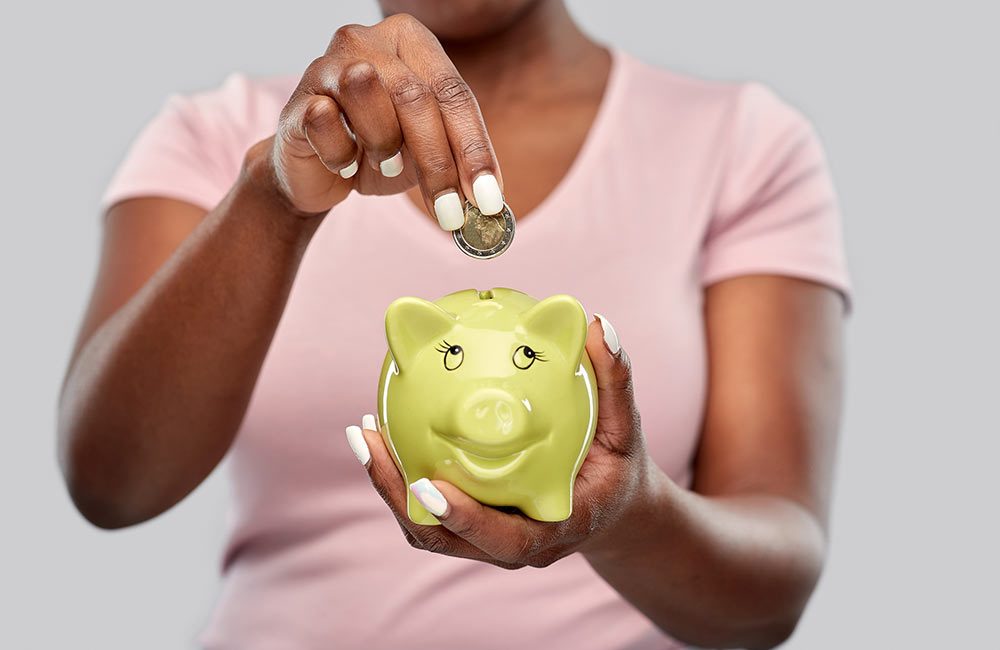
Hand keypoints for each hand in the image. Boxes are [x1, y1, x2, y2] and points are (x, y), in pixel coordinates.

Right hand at [258, 13, 503, 222]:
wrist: (316, 173)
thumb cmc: (377, 153)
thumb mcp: (425, 154)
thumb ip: (455, 162)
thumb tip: (489, 200)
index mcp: (410, 42)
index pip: (453, 92)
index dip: (474, 148)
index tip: (488, 198)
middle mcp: (367, 40)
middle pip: (414, 95)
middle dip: (438, 162)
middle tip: (450, 212)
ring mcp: (327, 64)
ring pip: (367, 92)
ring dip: (382, 143)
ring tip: (381, 163)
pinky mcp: (297, 98)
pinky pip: (325, 121)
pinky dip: (341, 154)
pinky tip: (344, 163)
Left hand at [345, 314, 656, 568]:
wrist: (609, 506)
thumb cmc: (617, 467)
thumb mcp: (627, 428)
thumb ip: (616, 383)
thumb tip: (603, 327)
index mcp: (550, 532)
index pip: (504, 538)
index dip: (464, 519)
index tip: (429, 485)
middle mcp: (511, 547)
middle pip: (442, 537)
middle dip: (398, 495)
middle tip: (371, 438)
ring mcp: (485, 541)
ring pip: (425, 527)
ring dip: (388, 484)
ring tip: (364, 430)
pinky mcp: (469, 528)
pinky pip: (426, 509)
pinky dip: (400, 475)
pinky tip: (384, 430)